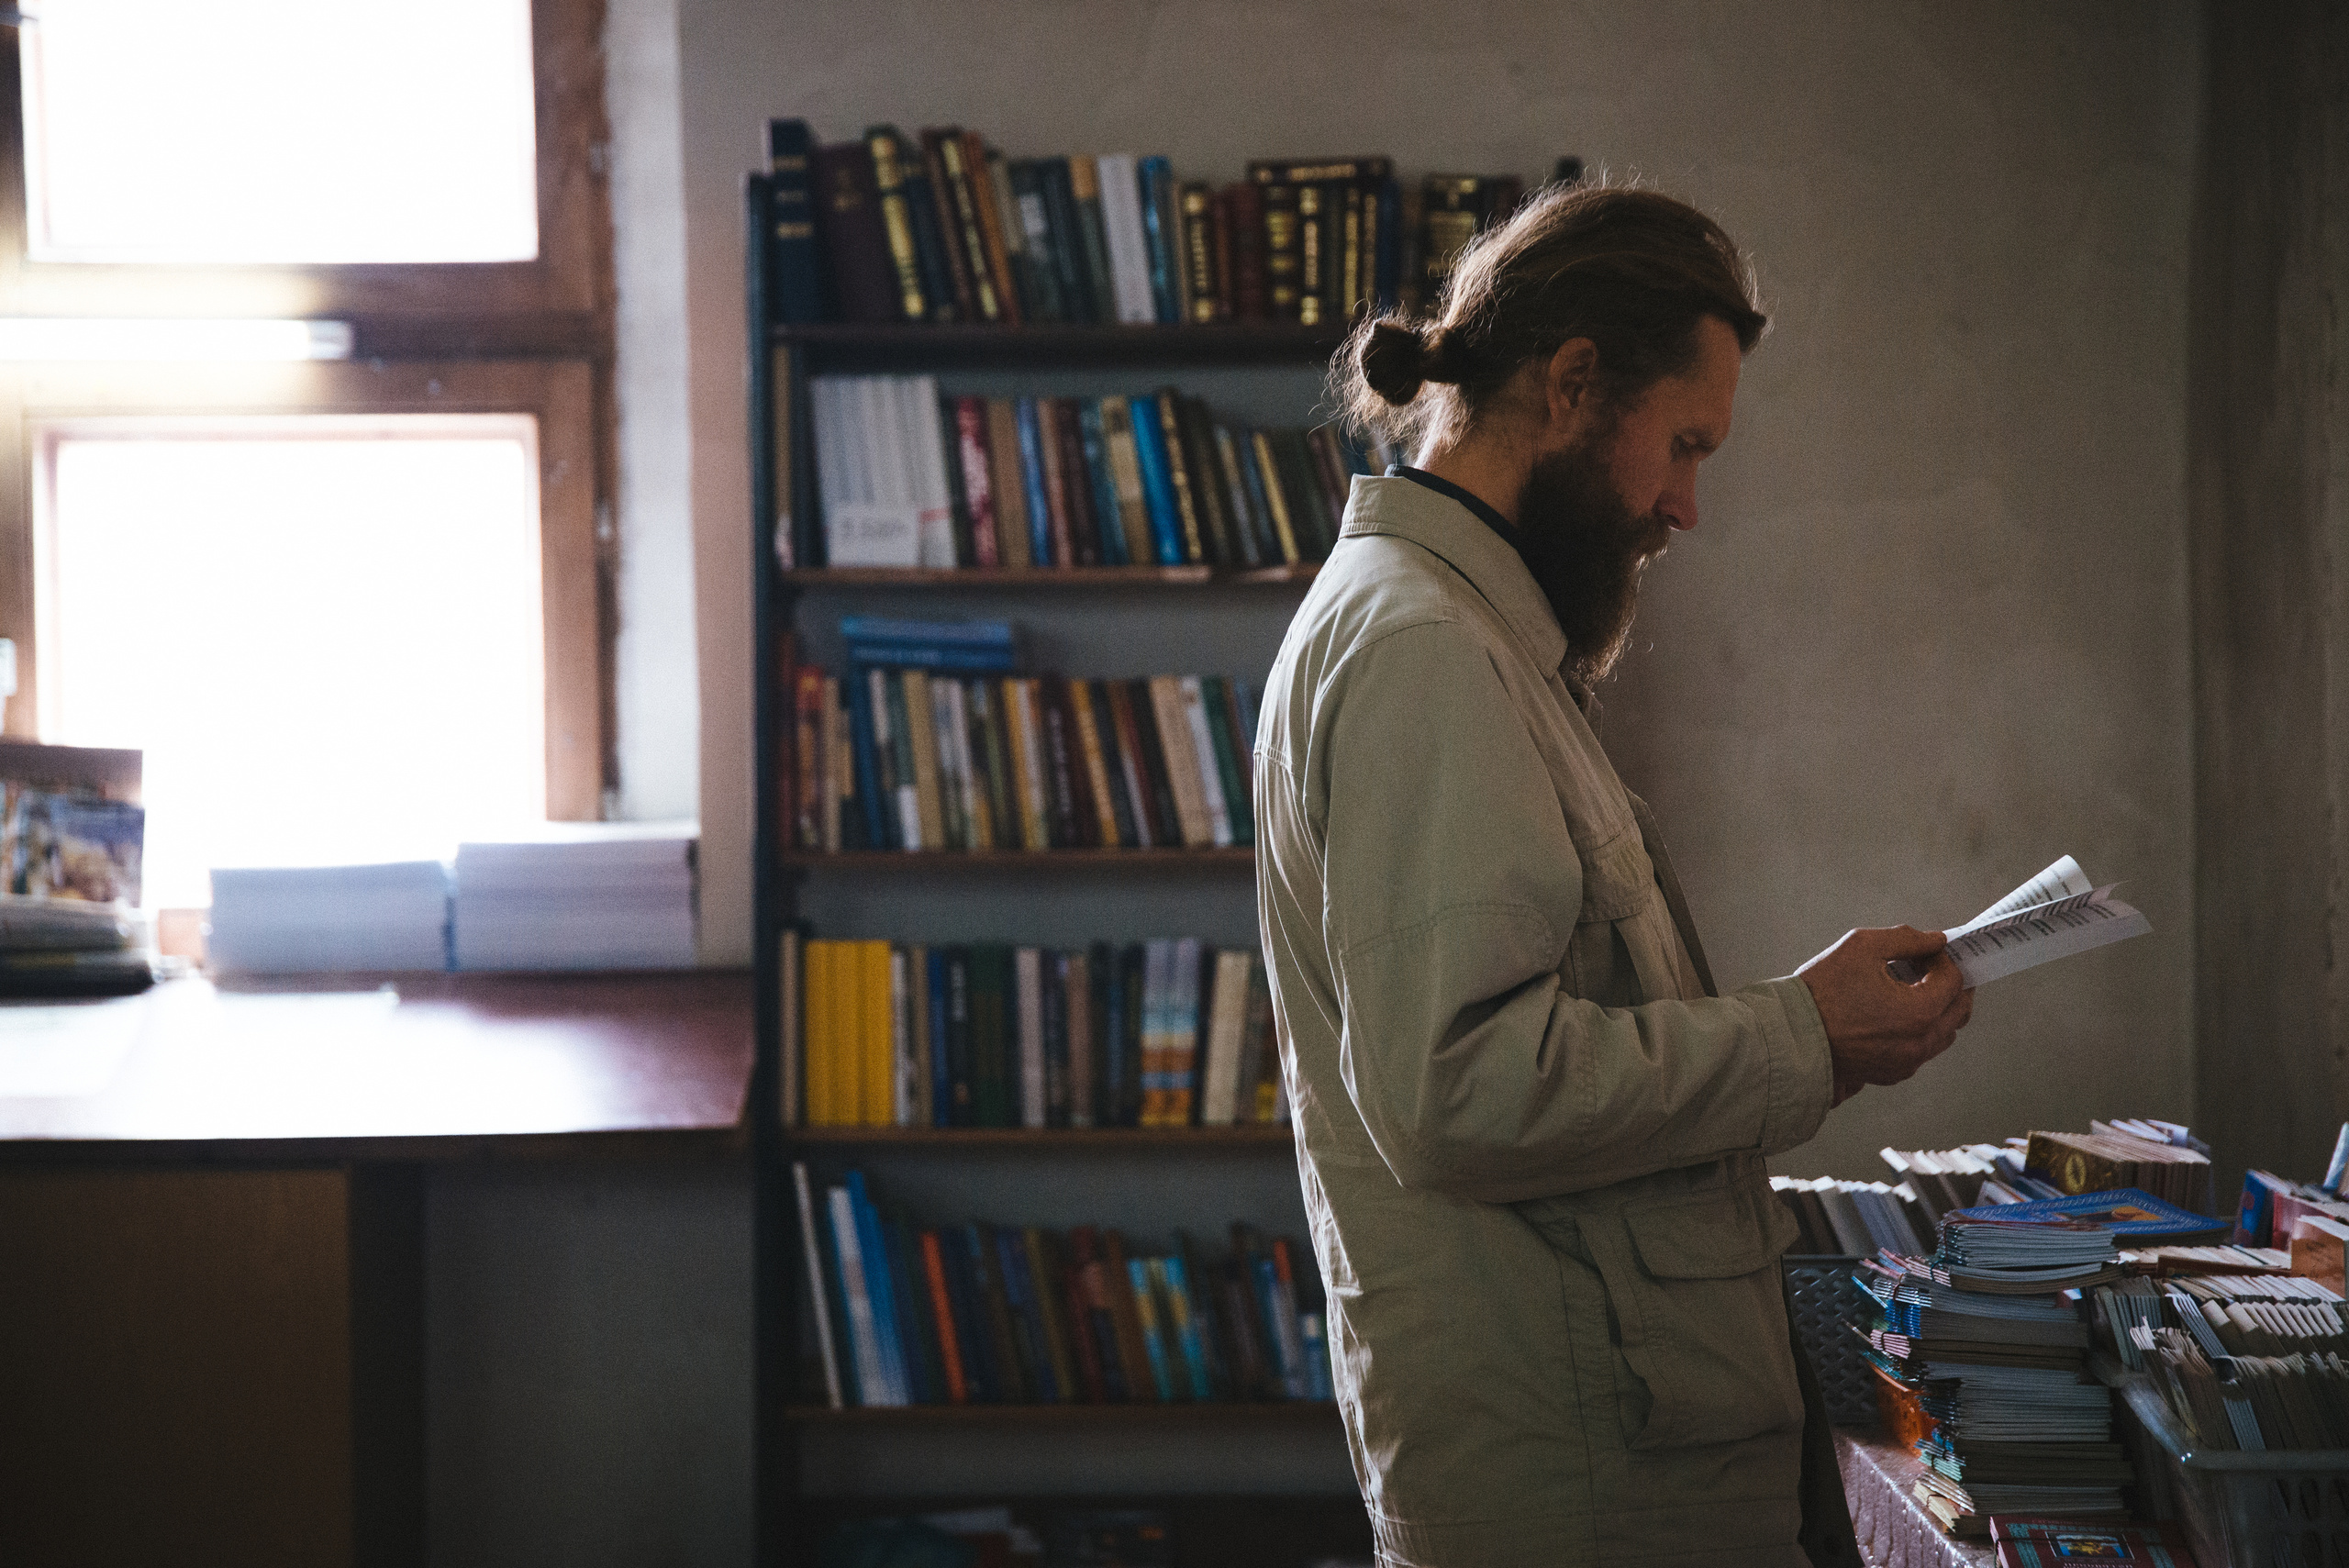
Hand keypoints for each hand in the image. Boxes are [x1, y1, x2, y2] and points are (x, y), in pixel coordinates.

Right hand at [1794, 925, 1973, 1107]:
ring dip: (1938, 1008)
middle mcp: (1920, 1042)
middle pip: (1959, 1010)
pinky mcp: (1892, 1073)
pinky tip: (1897, 1013)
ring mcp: (1907, 1062)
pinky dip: (1921, 1030)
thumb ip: (1907, 939)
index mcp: (1920, 1012)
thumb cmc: (1821, 991)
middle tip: (1932, 967)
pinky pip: (1922, 1050)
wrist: (1790, 1034)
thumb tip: (1935, 940)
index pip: (1955, 980)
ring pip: (1944, 1033)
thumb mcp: (1862, 947)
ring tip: (1912, 988)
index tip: (1927, 951)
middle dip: (1951, 984)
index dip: (1944, 959)